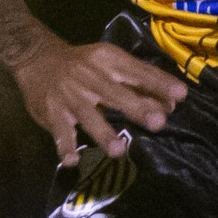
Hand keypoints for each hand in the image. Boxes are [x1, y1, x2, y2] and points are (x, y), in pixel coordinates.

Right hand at [12, 40, 187, 166]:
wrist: (37, 57)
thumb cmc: (84, 65)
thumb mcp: (110, 65)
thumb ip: (138, 84)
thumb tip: (170, 105)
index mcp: (108, 60)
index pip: (137, 72)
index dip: (159, 83)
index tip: (181, 96)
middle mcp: (89, 76)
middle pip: (115, 93)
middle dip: (137, 108)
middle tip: (158, 123)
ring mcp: (69, 95)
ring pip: (88, 115)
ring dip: (103, 133)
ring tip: (119, 151)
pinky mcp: (51, 111)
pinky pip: (59, 131)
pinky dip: (64, 146)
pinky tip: (72, 161)